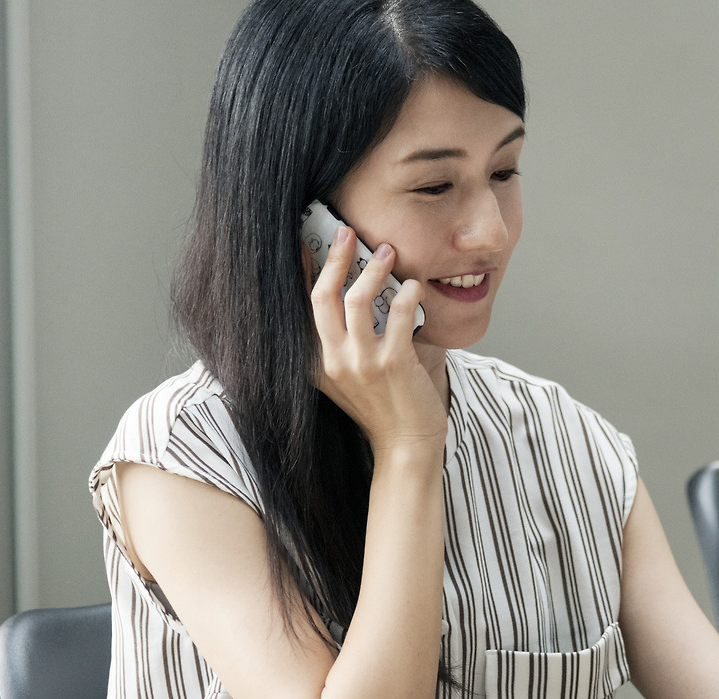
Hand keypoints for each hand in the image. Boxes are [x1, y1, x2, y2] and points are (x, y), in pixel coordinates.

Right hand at [309, 226, 445, 453]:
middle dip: (334, 258)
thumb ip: (342, 344)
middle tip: (347, 232)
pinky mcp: (392, 363)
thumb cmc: (383, 409)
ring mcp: (361, 363)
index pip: (303, 307)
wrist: (407, 445)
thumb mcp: (348, 378)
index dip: (307, 272)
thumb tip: (350, 295)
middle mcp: (332, 361)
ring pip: (357, 299)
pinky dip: (407, 293)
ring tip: (387, 251)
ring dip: (373, 269)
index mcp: (316, 363)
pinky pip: (397, 314)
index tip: (309, 242)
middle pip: (322, 296)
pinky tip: (415, 286)